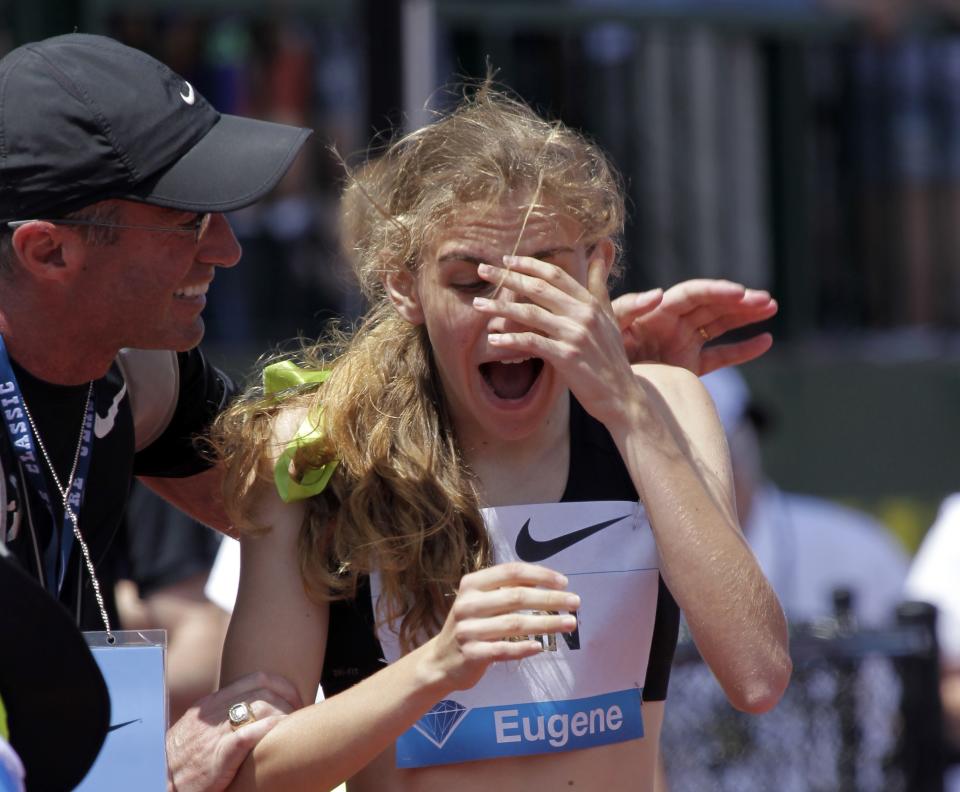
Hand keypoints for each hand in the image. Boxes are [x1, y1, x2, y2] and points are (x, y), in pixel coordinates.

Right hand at [166, 671, 301, 791]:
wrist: (158, 782)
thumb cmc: (180, 760)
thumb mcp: (198, 728)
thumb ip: (221, 715)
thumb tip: (250, 709)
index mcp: (212, 703)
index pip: (256, 679)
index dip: (282, 685)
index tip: (295, 698)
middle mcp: (215, 713)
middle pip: (265, 692)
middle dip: (290, 701)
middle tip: (302, 714)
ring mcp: (216, 733)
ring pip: (261, 708)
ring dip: (285, 716)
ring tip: (296, 727)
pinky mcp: (219, 756)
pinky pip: (249, 734)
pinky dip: (270, 729)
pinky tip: (281, 734)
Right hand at [426, 562, 579, 691]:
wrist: (440, 660)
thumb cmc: (471, 625)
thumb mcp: (481, 601)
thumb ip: (507, 590)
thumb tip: (548, 583)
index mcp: (472, 584)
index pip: (511, 572)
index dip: (540, 575)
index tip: (564, 582)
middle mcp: (468, 603)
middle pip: (517, 596)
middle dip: (550, 598)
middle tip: (575, 603)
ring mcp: (468, 630)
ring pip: (515, 624)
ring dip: (547, 623)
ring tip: (569, 623)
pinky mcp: (471, 654)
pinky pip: (504, 650)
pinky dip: (524, 648)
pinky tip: (540, 647)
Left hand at [473, 253, 637, 425]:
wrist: (622, 395)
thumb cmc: (611, 356)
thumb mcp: (609, 314)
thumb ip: (599, 281)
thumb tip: (604, 244)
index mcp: (590, 302)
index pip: (555, 275)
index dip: (528, 265)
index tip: (505, 260)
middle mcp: (584, 315)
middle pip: (539, 289)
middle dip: (507, 278)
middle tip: (482, 270)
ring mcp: (576, 336)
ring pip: (530, 314)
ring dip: (500, 308)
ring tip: (478, 305)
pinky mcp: (568, 358)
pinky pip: (533, 343)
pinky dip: (511, 340)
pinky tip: (493, 340)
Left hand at [611, 279, 777, 374]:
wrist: (599, 389)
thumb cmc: (597, 352)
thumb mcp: (608, 327)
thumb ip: (628, 308)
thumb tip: (657, 293)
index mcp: (657, 310)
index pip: (692, 294)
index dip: (715, 291)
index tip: (739, 292)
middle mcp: (673, 323)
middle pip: (711, 305)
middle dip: (738, 301)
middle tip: (767, 300)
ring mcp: (683, 344)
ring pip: (720, 325)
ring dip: (745, 316)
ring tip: (771, 307)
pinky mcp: (688, 367)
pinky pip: (719, 356)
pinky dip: (741, 350)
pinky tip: (765, 341)